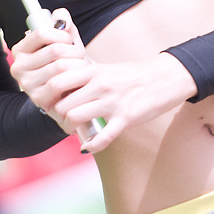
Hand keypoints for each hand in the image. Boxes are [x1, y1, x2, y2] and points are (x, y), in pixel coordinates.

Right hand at [9, 9, 91, 133]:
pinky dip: (74, 80)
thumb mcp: (67, 43)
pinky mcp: (38, 99)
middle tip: (80, 58)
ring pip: (59, 67)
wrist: (76, 91)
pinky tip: (79, 81)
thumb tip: (60, 15)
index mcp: (21, 50)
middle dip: (74, 52)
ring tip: (82, 68)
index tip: (70, 42)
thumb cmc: (69, 64)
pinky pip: (59, 85)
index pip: (41, 33)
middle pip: (54, 50)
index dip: (62, 35)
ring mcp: (27, 84)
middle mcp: (18, 67)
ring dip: (78, 66)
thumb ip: (64, 26)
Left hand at [10, 11, 196, 151]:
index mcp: (93, 70)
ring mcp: (113, 102)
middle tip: (60, 118)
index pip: (57, 78)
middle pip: (62, 102)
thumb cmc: (132, 75)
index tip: (50, 100)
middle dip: (56, 115)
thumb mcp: (105, 68)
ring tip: (73, 129)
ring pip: (75, 118)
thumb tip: (58, 79)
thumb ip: (82, 73)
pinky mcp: (126, 119)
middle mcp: (100, 85)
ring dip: (69, 128)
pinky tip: (88, 146)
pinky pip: (102, 138)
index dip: (48, 93)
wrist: (165, 78)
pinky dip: (91, 146)